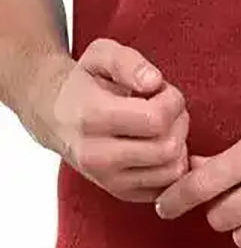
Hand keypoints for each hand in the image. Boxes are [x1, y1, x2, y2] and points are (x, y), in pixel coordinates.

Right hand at [38, 38, 189, 201]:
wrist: (54, 115)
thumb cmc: (84, 82)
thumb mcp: (101, 54)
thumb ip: (128, 62)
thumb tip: (153, 82)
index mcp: (92, 118)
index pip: (156, 119)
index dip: (172, 100)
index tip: (162, 90)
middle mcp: (97, 156)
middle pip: (168, 147)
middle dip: (179, 121)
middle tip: (167, 107)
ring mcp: (108, 180)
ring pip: (172, 170)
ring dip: (179, 144)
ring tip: (163, 126)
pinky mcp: (120, 193)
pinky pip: (167, 187)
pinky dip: (173, 165)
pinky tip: (160, 144)